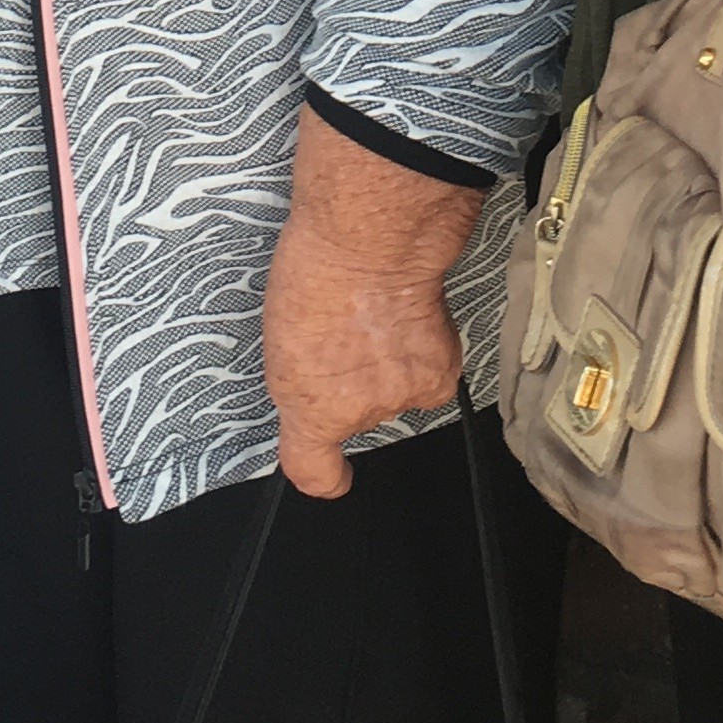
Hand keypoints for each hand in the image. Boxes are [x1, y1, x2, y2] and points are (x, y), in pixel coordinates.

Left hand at [263, 107, 481, 499]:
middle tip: (349, 332)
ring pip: (399, 388)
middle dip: (356, 379)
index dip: (328, 477)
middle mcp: (357, 414)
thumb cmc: (318, 270)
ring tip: (378, 315)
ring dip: (393, 361)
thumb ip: (304, 371)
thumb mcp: (282, 331)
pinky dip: (426, 350)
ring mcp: (401, 398)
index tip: (336, 477)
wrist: (372, 245)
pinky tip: (410, 318)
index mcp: (309, 406)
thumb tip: (322, 375)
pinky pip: (433, 376)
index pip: (314, 470)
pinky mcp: (439, 379)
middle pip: (361, 411)